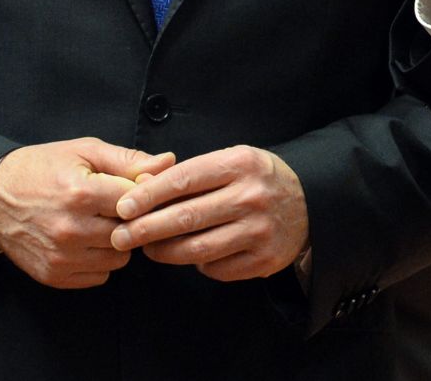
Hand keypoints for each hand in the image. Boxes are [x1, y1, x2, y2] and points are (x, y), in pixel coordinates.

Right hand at [0, 137, 175, 288]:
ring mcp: (62, 256)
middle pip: (131, 233)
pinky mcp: (54, 275)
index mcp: (82, 193)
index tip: (141, 191)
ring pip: (120, 258)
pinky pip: (100, 276)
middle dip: (131, 220)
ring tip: (101, 223)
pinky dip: (100, 260)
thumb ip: (128, 160)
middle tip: (119, 207)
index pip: (138, 203)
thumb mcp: (83, 152)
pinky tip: (88, 241)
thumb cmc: (41, 169)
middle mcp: (72, 229)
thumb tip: (167, 163)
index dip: (145, 195)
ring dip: (118, 243)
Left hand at [109, 145, 307, 282]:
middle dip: (147, 229)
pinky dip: (198, 264)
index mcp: (240, 164)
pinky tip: (189, 256)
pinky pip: (217, 269)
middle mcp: (251, 197)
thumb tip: (142, 187)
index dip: (149, 195)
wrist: (309, 202)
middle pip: (187, 217)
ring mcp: (259, 231)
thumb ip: (192, 172)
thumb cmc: (257, 178)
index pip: (184, 179)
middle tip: (120, 236)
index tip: (123, 206)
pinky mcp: (264, 260)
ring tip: (147, 248)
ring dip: (165, 252)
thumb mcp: (232, 160)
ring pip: (198, 249)